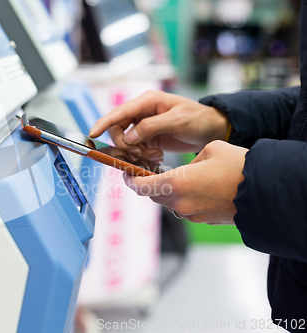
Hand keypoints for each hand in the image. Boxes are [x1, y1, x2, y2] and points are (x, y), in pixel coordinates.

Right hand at [89, 90, 229, 158]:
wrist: (212, 129)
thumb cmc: (198, 119)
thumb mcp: (177, 121)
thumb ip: (151, 127)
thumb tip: (129, 137)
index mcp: (148, 101)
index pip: (119, 112)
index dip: (104, 123)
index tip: (92, 134)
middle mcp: (142, 112)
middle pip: (118, 129)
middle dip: (125, 145)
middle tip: (139, 154)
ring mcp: (145, 126)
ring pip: (126, 142)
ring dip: (135, 152)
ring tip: (153, 156)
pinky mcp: (149, 138)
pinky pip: (136, 149)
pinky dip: (143, 156)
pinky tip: (157, 157)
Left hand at [123, 141, 246, 224]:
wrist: (266, 192)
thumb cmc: (239, 167)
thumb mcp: (210, 150)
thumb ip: (190, 161)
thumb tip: (187, 170)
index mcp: (176, 183)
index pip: (140, 185)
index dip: (129, 179)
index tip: (125, 172)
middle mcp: (180, 203)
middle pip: (152, 196)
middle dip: (147, 184)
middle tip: (148, 172)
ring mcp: (192, 214)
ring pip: (168, 203)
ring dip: (165, 192)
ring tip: (173, 178)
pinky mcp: (204, 219)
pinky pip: (184, 208)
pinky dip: (182, 198)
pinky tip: (193, 187)